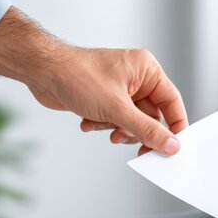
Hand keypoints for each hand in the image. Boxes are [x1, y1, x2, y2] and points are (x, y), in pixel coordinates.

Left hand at [36, 47, 187, 154]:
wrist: (43, 72)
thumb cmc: (78, 76)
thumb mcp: (117, 109)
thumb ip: (147, 130)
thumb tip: (170, 145)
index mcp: (147, 70)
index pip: (172, 102)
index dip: (174, 126)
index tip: (173, 147)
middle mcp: (136, 78)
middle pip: (151, 116)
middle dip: (135, 129)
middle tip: (124, 138)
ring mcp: (121, 88)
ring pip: (132, 121)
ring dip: (116, 128)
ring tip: (101, 124)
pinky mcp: (106, 98)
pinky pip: (115, 120)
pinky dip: (102, 124)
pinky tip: (87, 119)